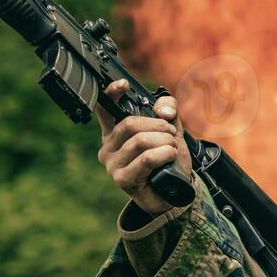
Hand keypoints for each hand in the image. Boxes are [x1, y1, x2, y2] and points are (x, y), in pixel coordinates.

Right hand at [94, 79, 192, 216]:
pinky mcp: (122, 179)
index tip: (124, 85)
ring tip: (172, 149)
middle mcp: (108, 147)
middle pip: (130, 124)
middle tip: (171, 135)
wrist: (173, 191)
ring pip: (140, 141)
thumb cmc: (167, 161)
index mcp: (114, 132)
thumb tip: (164, 110)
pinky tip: (170, 156)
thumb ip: (168, 112)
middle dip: (158, 126)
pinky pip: (146, 158)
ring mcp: (112, 164)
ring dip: (165, 142)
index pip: (104, 108)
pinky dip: (164, 154)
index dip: (111, 93)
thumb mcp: (171, 131)